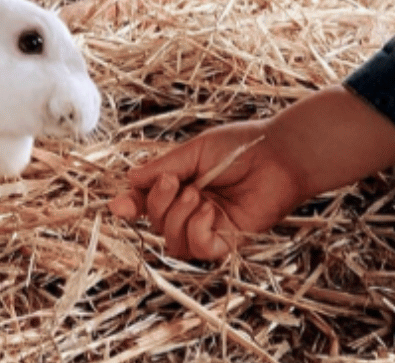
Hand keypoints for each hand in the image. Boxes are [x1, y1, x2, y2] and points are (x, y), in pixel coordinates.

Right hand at [109, 120, 302, 259]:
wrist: (276, 154)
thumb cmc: (238, 146)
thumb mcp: (193, 152)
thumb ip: (162, 168)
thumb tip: (129, 180)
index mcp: (181, 184)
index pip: (148, 202)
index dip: (131, 206)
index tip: (118, 206)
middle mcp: (192, 208)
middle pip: (157, 224)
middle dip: (158, 205)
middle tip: (174, 182)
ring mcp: (209, 226)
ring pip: (174, 242)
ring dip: (177, 218)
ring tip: (196, 194)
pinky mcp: (229, 240)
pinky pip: (199, 249)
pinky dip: (196, 231)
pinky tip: (209, 211)